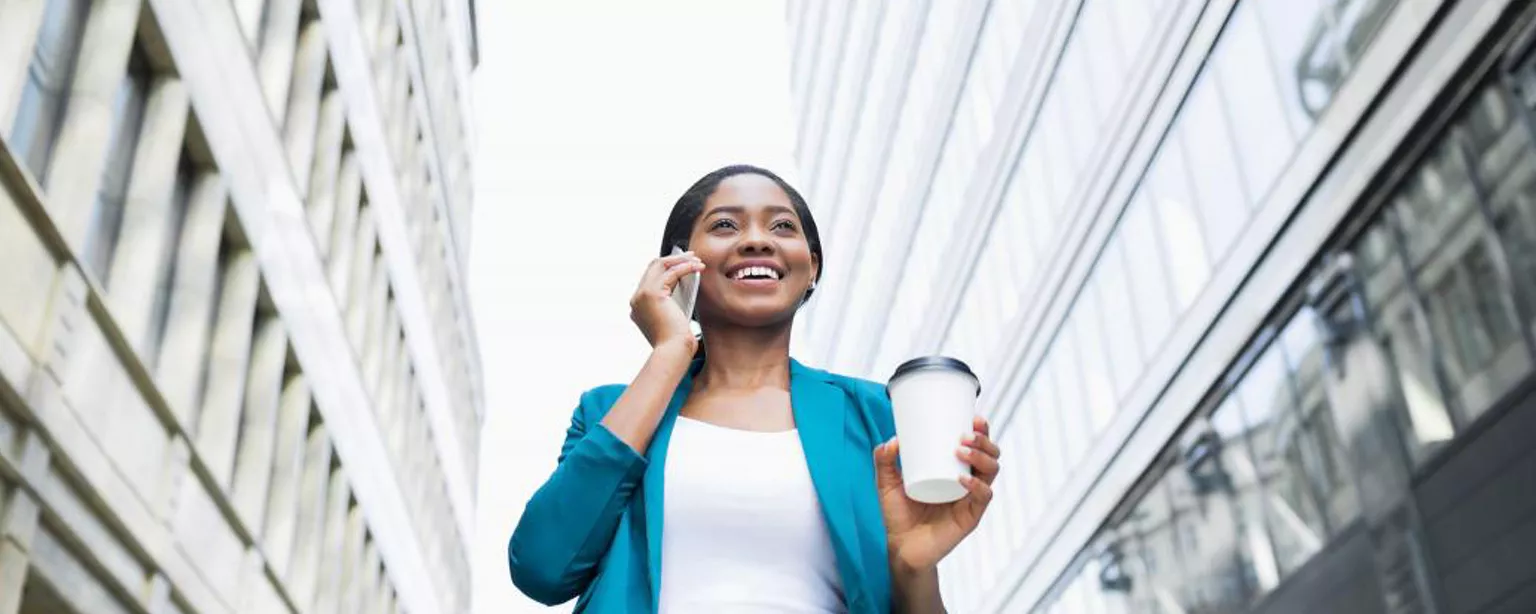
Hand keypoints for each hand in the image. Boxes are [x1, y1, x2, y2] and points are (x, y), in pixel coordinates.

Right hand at [629, 251, 704, 352]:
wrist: (673, 352)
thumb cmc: (676, 342)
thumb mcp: (673, 318)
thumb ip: (672, 303)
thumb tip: (685, 285)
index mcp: (638, 306)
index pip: (650, 277)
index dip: (667, 268)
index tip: (683, 264)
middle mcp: (636, 299)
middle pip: (653, 267)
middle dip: (673, 259)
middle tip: (691, 256)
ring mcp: (641, 295)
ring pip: (660, 265)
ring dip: (680, 260)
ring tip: (697, 260)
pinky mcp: (652, 294)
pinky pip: (671, 272)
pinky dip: (685, 267)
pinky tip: (698, 267)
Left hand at [876, 415, 1000, 572]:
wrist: (901, 547)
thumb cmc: (899, 513)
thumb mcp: (887, 482)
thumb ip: (883, 460)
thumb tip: (894, 440)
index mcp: (955, 469)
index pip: (976, 445)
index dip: (981, 430)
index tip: (974, 416)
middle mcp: (968, 482)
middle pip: (990, 455)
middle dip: (984, 440)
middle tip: (965, 434)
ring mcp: (971, 499)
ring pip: (991, 472)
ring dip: (981, 457)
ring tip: (962, 450)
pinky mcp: (970, 516)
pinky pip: (983, 498)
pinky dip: (977, 485)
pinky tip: (963, 478)